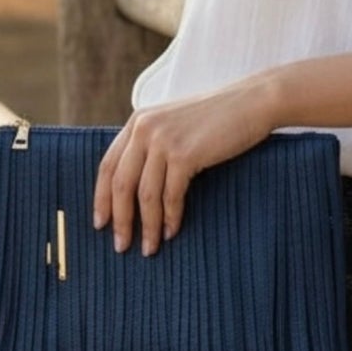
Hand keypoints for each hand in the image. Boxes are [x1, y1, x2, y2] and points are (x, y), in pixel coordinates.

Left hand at [92, 81, 274, 256]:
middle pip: (120, 184)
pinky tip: (171, 232)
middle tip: (120, 246)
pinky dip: (170, 219)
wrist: (251, 102)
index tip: (100, 223)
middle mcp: (144, 128)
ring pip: (144, 195)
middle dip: (119, 220)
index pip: (108, 165)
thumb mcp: (174, 123)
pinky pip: (171, 196)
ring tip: (149, 248)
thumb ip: (152, 143)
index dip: (101, 198)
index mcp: (138, 121)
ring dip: (146, 227)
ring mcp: (164, 140)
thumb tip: (134, 187)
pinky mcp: (185, 154)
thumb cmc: (216, 117)